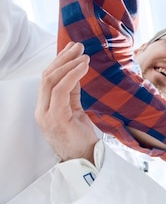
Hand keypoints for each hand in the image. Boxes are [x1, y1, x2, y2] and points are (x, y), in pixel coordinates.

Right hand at [35, 42, 98, 162]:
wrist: (84, 158)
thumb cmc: (81, 135)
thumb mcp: (74, 108)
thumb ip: (71, 92)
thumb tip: (76, 70)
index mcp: (45, 107)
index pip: (47, 78)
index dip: (59, 61)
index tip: (73, 49)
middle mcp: (42, 109)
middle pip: (47, 76)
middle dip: (63, 58)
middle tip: (79, 46)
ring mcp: (47, 114)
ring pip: (51, 80)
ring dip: (69, 64)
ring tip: (84, 55)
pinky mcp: (57, 117)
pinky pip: (61, 90)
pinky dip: (73, 75)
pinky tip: (83, 67)